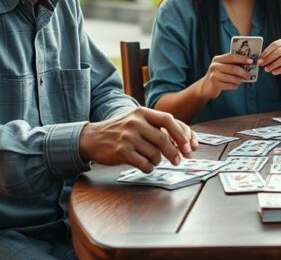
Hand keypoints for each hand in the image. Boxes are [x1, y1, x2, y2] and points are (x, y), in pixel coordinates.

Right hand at [79, 107, 197, 172]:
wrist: (92, 138)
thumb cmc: (120, 131)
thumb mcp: (137, 121)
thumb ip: (156, 127)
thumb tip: (182, 142)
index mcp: (142, 112)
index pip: (169, 120)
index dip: (182, 134)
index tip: (188, 147)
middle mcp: (135, 122)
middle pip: (163, 139)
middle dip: (174, 153)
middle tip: (178, 161)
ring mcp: (128, 137)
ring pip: (155, 154)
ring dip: (157, 161)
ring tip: (152, 160)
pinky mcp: (122, 151)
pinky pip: (144, 164)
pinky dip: (148, 168)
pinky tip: (145, 166)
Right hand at [200, 52, 252, 98]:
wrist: (206, 87)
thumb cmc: (219, 75)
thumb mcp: (222, 66)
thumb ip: (232, 63)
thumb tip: (249, 63)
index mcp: (217, 59)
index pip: (231, 56)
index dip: (242, 58)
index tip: (251, 61)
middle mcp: (214, 66)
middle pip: (233, 68)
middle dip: (243, 72)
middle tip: (249, 75)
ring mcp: (214, 75)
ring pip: (233, 78)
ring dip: (239, 80)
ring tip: (242, 80)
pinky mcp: (215, 84)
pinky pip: (230, 85)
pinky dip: (235, 86)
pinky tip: (235, 85)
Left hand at [260, 38, 280, 77]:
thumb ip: (273, 53)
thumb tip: (260, 58)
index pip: (275, 44)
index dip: (267, 51)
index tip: (260, 57)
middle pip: (279, 51)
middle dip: (268, 58)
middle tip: (261, 64)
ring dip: (273, 65)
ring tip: (267, 69)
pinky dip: (280, 70)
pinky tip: (274, 72)